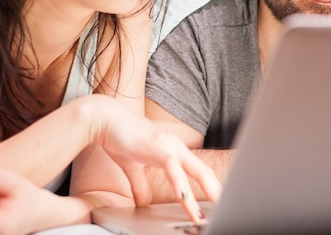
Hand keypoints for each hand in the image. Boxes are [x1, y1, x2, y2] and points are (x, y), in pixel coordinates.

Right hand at [93, 96, 221, 222]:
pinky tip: (186, 201)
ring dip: (207, 192)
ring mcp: (169, 146)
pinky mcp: (157, 148)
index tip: (216, 203)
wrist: (103, 118)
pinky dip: (182, 187)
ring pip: (196, 170)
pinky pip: (174, 169)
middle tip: (227, 208)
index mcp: (172, 149)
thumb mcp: (132, 166)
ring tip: (212, 212)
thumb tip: (143, 202)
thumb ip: (140, 184)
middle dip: (217, 191)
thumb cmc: (117, 137)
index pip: (197, 170)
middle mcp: (175, 146)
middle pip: (204, 171)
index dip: (209, 186)